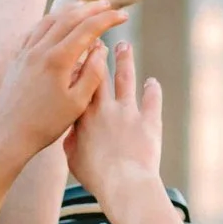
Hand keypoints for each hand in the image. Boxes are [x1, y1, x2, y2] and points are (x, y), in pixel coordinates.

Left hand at [0, 0, 126, 162]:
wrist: (8, 134)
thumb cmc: (45, 124)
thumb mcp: (77, 103)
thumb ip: (92, 73)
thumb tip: (100, 48)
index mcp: (58, 60)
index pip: (87, 29)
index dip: (107, 20)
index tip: (123, 16)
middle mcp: (40, 50)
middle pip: (68, 18)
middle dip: (90, 8)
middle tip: (107, 4)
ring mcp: (25, 53)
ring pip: (49, 20)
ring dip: (69, 10)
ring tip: (83, 6)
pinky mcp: (17, 59)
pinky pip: (34, 31)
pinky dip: (50, 21)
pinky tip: (55, 23)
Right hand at [64, 42, 163, 202]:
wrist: (124, 185)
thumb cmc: (96, 177)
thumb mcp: (73, 159)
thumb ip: (71, 141)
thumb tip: (70, 133)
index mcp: (84, 116)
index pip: (79, 84)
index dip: (79, 65)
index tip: (78, 52)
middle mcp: (105, 108)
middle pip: (101, 73)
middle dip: (100, 53)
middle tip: (99, 38)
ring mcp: (128, 112)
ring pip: (126, 79)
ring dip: (125, 61)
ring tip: (125, 47)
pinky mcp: (149, 121)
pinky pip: (152, 99)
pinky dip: (152, 89)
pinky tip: (152, 82)